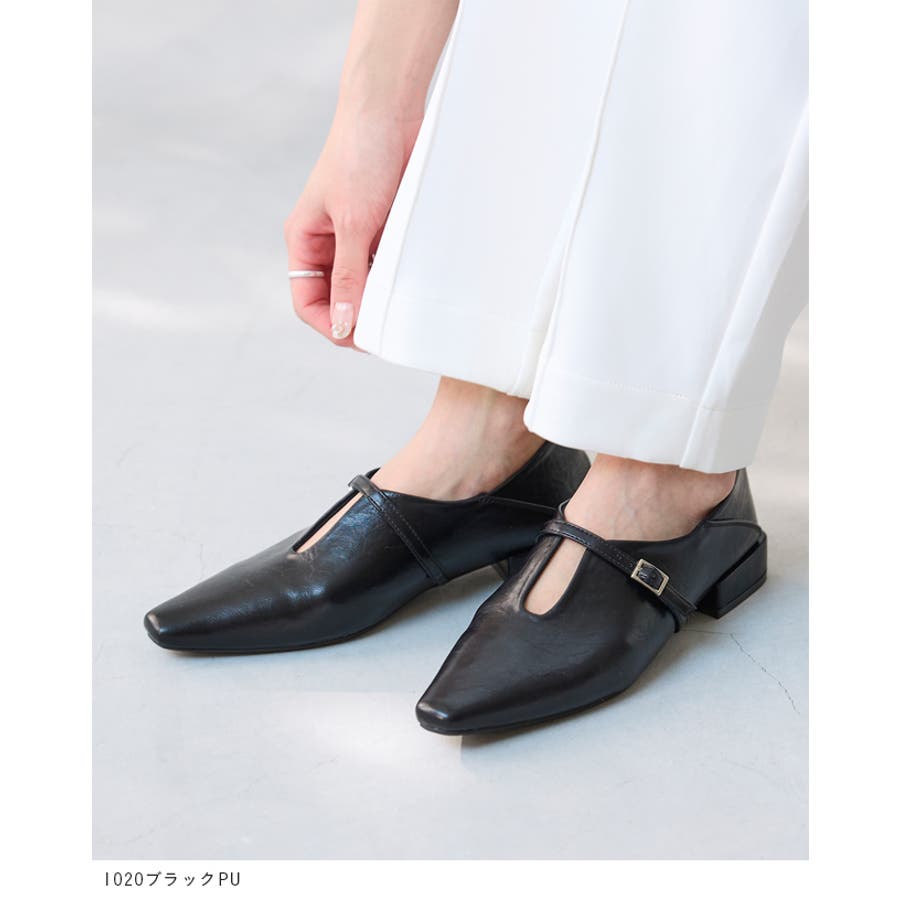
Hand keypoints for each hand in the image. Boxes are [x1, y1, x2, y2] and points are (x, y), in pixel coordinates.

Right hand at [285, 110, 419, 346]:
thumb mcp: (353, 224)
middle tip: (385, 331)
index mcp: (305, 240)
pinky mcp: (382, 230)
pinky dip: (394, 280)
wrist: (391, 111)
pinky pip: (384, 268)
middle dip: (355, 318)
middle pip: (335, 299)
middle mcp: (327, 244)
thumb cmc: (360, 156)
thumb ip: (349, 276)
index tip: (359, 339)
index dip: (330, 324)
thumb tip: (343, 322)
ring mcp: (356, 238)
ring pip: (362, 287)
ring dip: (377, 300)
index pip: (307, 301)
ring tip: (398, 308)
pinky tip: (408, 284)